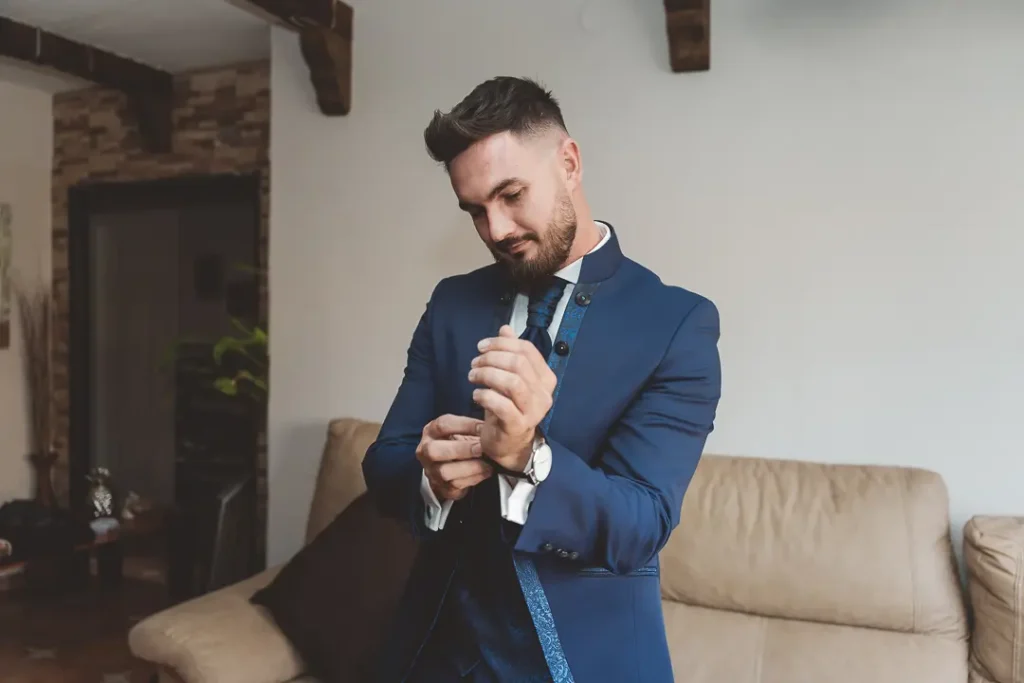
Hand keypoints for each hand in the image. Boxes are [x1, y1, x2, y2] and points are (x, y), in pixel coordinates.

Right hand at [416, 415, 491, 501]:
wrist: (448, 469)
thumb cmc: (458, 444)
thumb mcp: (460, 431)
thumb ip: (472, 426)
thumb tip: (494, 416)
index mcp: (431, 432)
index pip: (443, 425)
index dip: (464, 425)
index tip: (484, 427)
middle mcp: (425, 451)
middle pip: (434, 450)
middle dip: (461, 449)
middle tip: (482, 448)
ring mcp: (431, 471)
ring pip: (445, 471)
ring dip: (470, 467)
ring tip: (488, 463)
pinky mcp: (440, 487)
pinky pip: (455, 485)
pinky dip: (473, 479)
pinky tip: (485, 472)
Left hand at [469, 325, 555, 471]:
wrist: (508, 444)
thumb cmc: (509, 407)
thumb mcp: (509, 378)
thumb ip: (510, 353)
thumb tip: (505, 329)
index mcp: (545, 378)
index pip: (527, 350)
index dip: (502, 344)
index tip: (481, 347)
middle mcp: (544, 394)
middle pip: (518, 364)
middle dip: (491, 358)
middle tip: (474, 363)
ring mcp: (533, 411)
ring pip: (512, 382)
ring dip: (487, 375)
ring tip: (472, 376)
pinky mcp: (518, 425)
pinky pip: (501, 405)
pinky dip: (485, 396)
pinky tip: (476, 394)